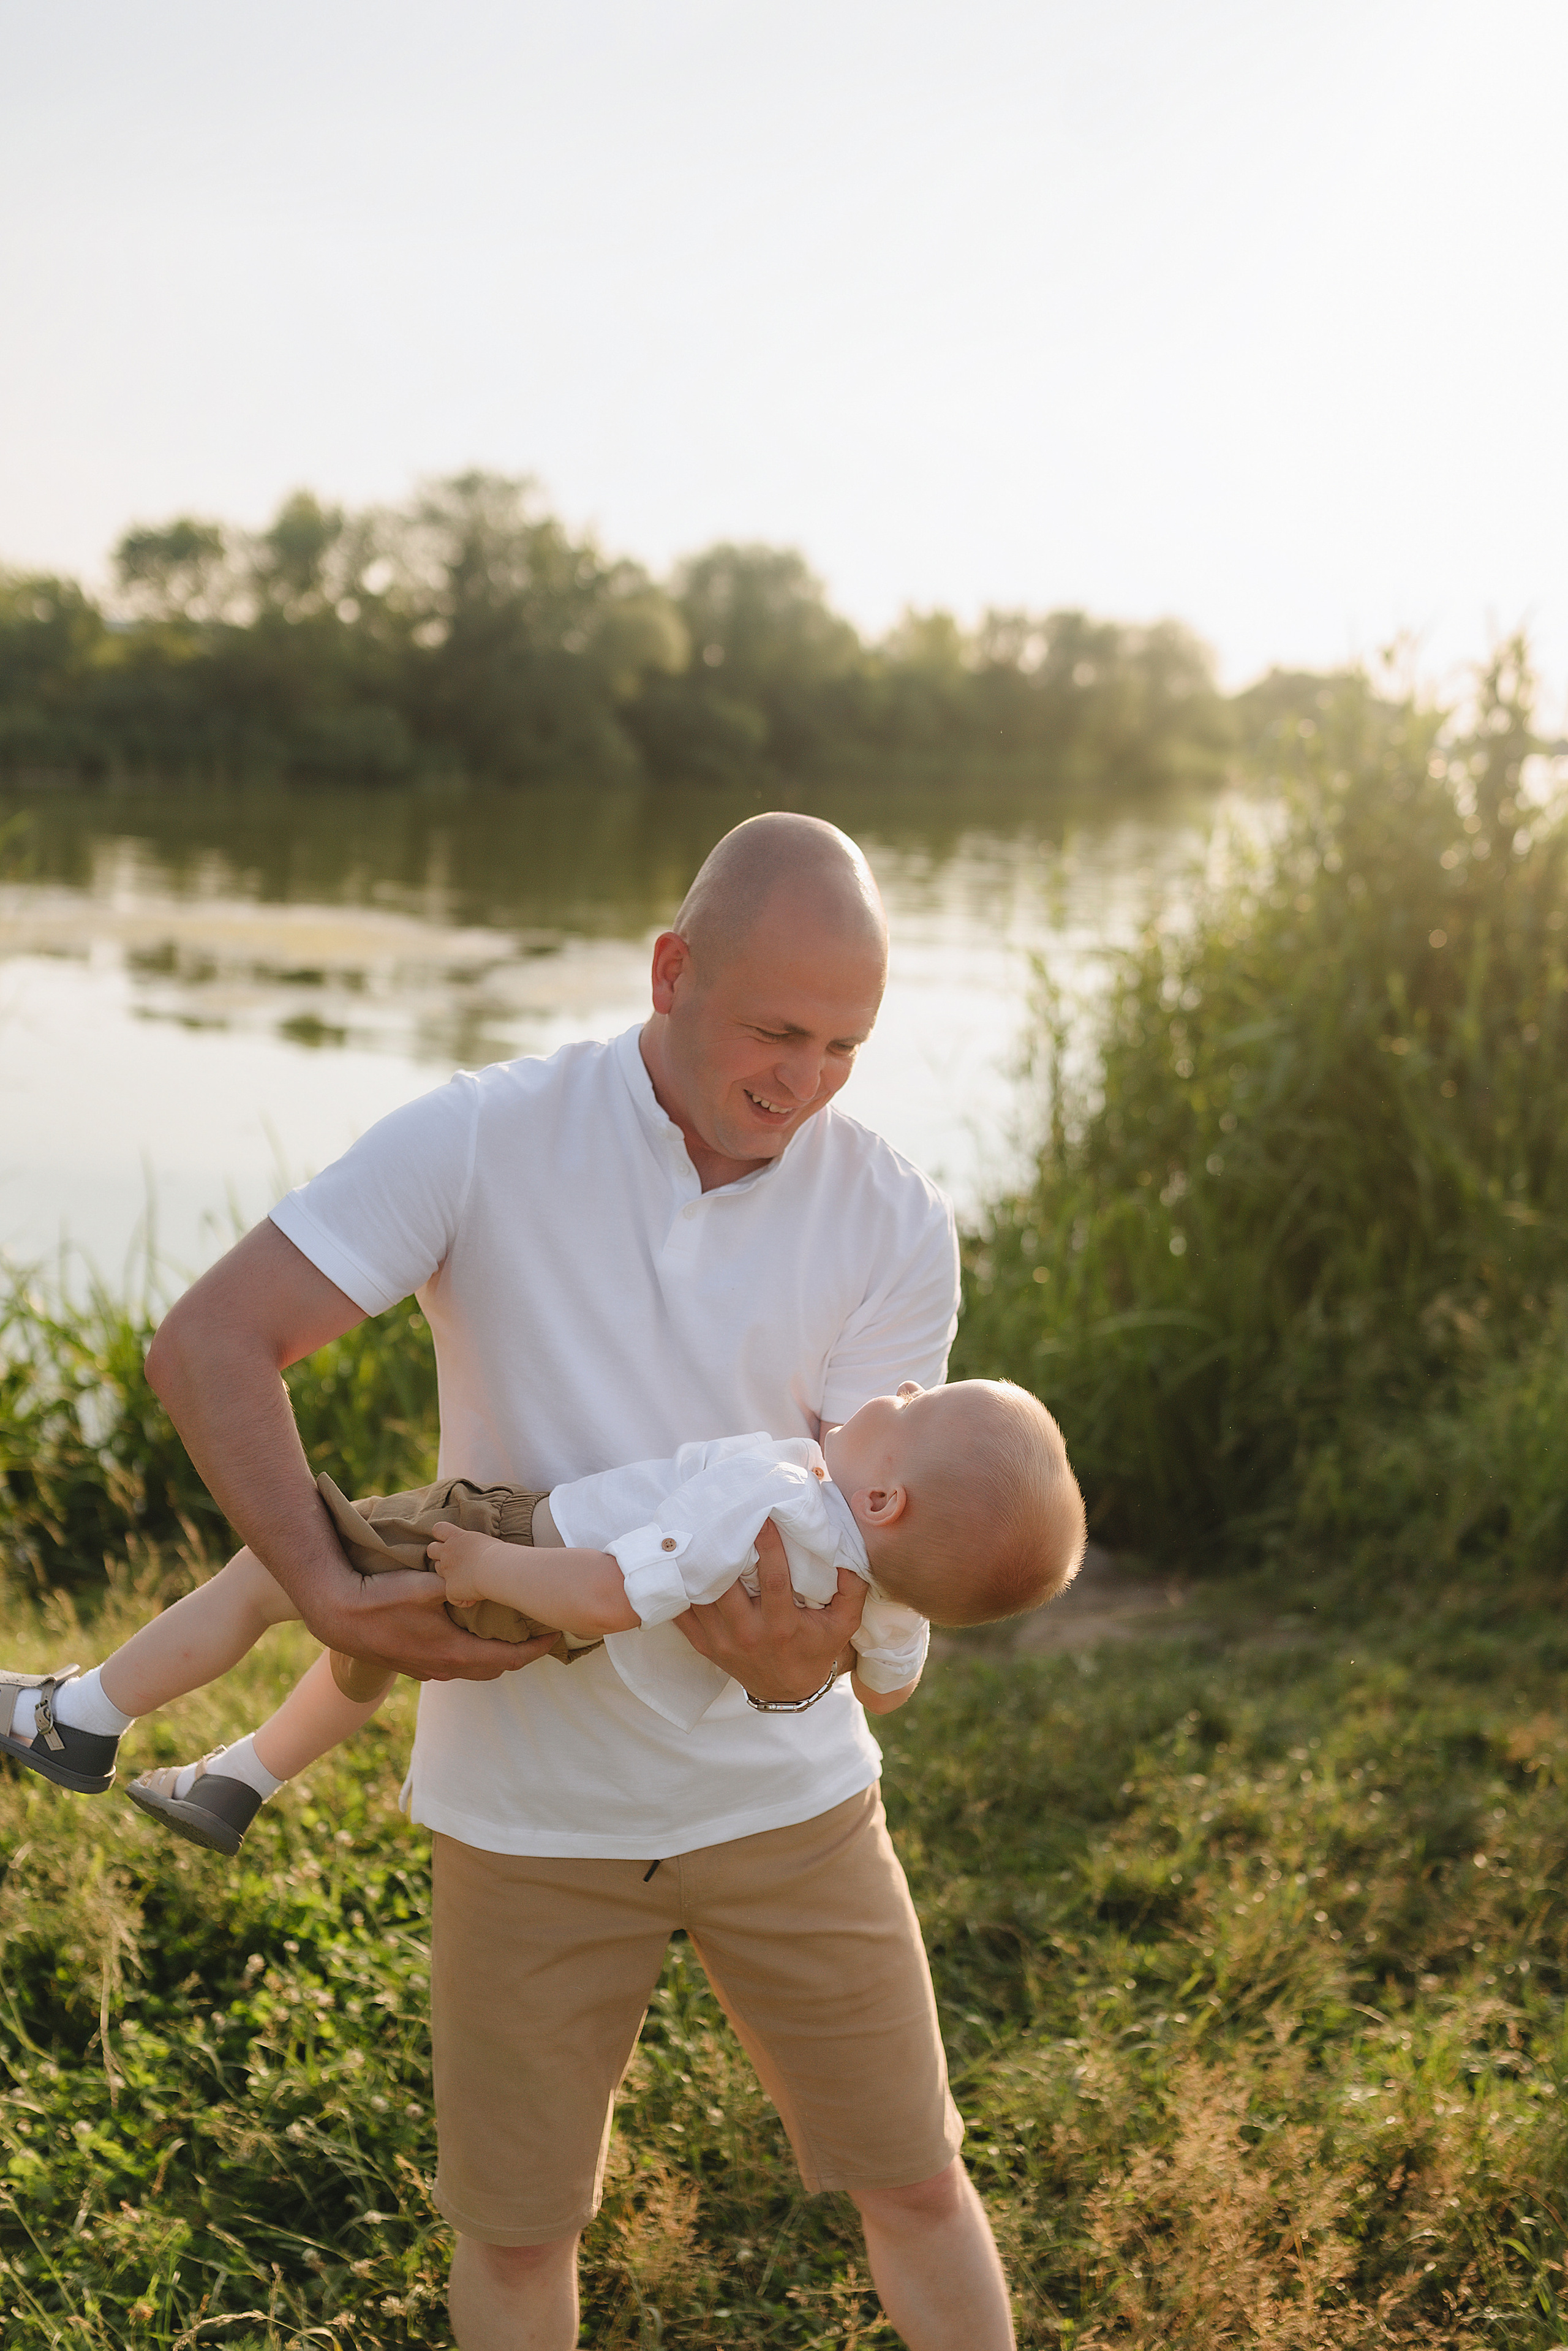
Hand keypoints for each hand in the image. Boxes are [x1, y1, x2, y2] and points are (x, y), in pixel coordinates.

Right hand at [302, 1563, 557, 1682]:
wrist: (336, 1613)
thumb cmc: (381, 1598)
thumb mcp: (427, 1586)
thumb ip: (459, 1583)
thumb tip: (484, 1577)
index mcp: (453, 1652)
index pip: (507, 1659)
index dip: (534, 1650)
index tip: (552, 1637)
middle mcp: (442, 1667)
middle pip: (492, 1669)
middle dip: (516, 1655)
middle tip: (533, 1636)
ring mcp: (424, 1669)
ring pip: (469, 1668)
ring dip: (490, 1655)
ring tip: (505, 1634)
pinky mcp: (409, 1665)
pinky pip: (449, 1665)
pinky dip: (467, 1654)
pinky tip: (465, 1635)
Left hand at [672, 1517, 865, 1703]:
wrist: (788, 1690)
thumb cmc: (816, 1648)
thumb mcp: (843, 1624)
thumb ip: (850, 1590)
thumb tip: (849, 1554)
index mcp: (782, 1626)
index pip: (773, 1581)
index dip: (768, 1547)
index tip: (763, 1516)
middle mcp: (748, 1634)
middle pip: (727, 1587)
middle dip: (723, 1552)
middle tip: (720, 1517)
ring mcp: (722, 1641)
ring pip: (701, 1598)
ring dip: (698, 1566)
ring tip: (700, 1532)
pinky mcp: (705, 1645)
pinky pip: (683, 1615)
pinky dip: (681, 1590)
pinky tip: (681, 1564)